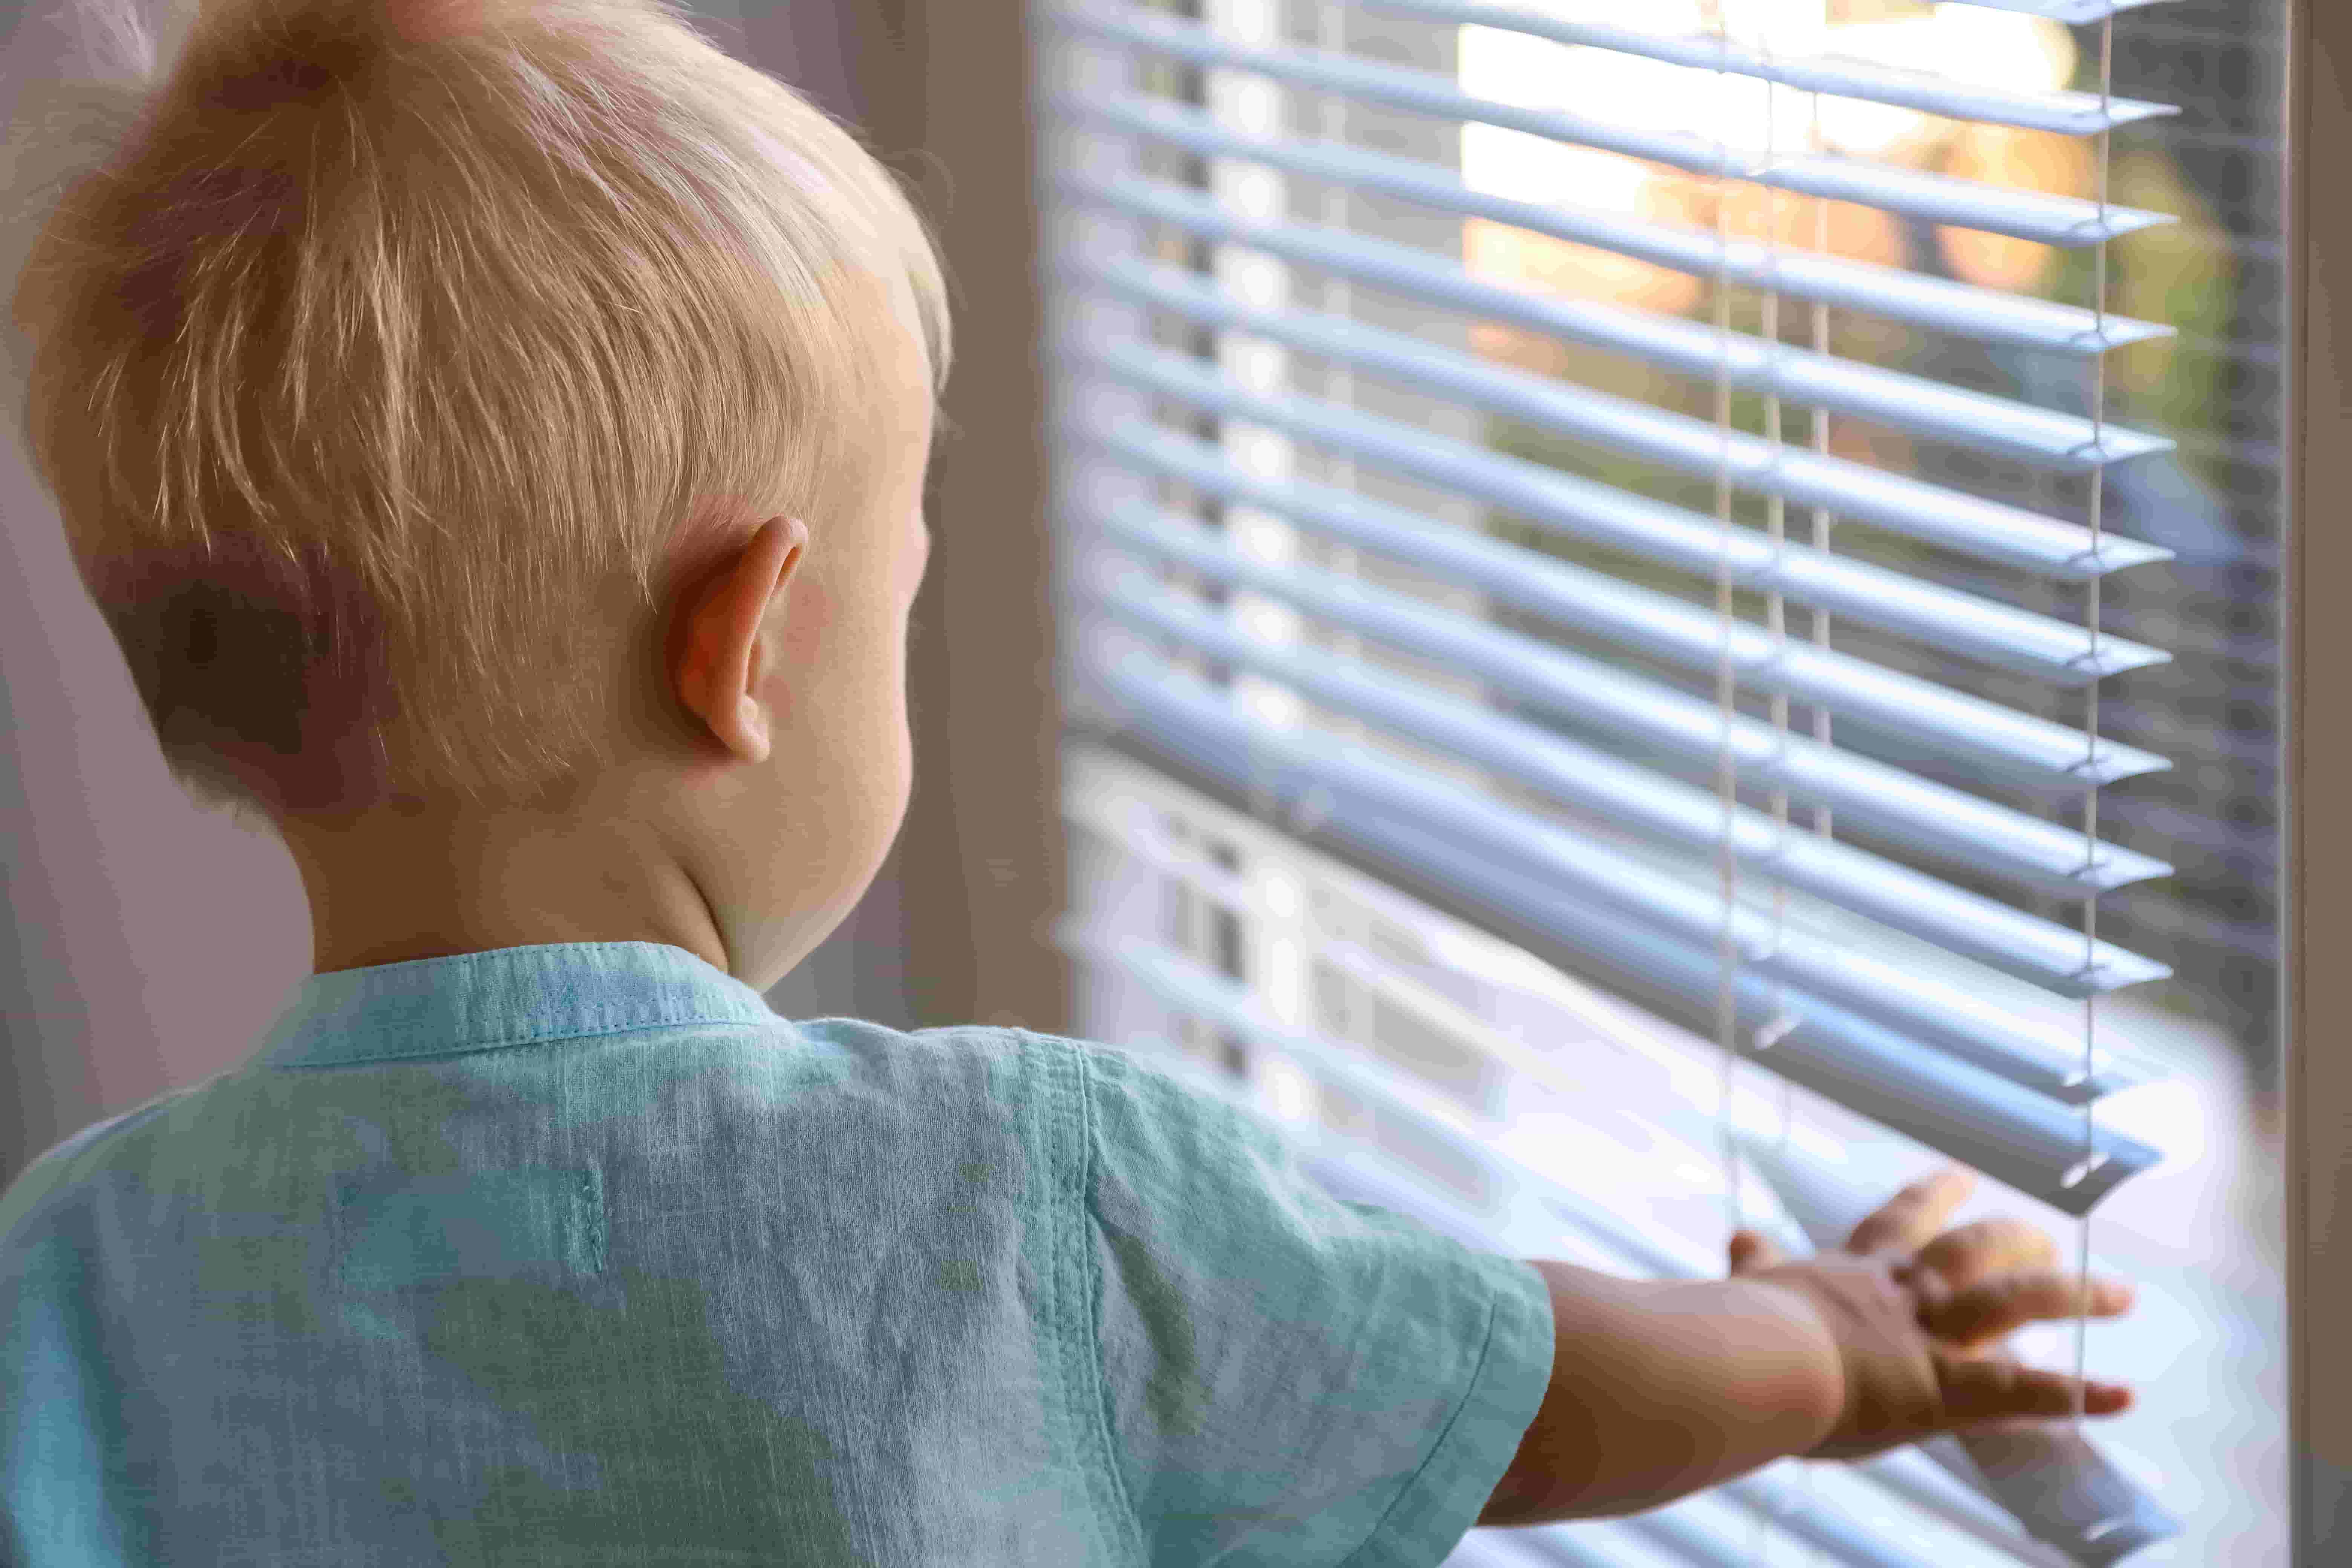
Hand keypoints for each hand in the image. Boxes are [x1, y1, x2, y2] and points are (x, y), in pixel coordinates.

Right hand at [1726, 1164, 2138, 1461]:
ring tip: (2123, 1293)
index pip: (1897, 1224)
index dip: (1930, 1198)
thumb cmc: (1739, 1329)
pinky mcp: (1944, 1388)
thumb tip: (1739, 1236)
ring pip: (2014, 1300)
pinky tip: (2125, 1395)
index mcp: (1853, 1275)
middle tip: (2050, 1231)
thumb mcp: (1748, 1289)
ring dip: (2075, 1295)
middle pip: (1970, 1252)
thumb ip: (1755, 1267)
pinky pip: (2021, 1391)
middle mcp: (1901, 1296)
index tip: (1960, 1176)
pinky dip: (2078, 1395)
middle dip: (2016, 1238)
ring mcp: (1928, 1338)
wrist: (1753, 1358)